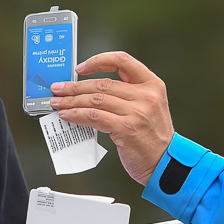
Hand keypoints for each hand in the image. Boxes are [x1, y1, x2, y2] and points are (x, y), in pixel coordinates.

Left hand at [50, 51, 173, 184]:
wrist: (166, 163)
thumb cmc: (153, 138)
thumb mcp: (148, 108)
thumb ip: (127, 95)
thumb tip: (90, 91)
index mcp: (152, 84)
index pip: (122, 60)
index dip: (98, 61)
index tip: (80, 68)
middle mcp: (146, 95)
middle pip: (103, 83)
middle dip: (75, 86)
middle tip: (58, 89)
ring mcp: (137, 112)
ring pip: (95, 99)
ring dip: (72, 101)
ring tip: (58, 103)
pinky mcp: (126, 129)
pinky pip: (94, 117)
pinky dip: (77, 115)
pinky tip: (68, 116)